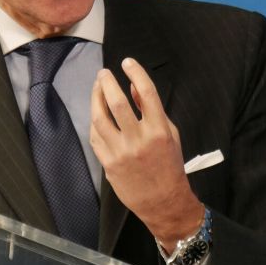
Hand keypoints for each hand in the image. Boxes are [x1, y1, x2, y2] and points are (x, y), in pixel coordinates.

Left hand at [90, 57, 203, 244]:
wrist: (163, 201)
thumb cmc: (169, 165)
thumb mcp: (170, 134)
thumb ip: (151, 110)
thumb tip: (134, 88)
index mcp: (159, 130)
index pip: (147, 93)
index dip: (136, 73)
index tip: (127, 62)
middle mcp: (139, 140)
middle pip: (117, 103)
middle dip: (107, 83)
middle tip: (104, 73)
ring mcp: (121, 152)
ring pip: (100, 118)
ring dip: (95, 99)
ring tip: (97, 88)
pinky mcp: (108, 163)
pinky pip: (96, 136)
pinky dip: (95, 121)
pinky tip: (97, 113)